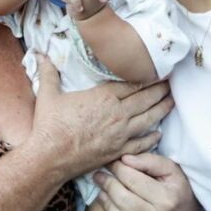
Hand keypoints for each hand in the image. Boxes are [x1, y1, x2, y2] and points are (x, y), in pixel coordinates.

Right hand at [26, 54, 172, 177]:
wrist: (49, 157)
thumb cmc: (49, 126)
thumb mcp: (48, 95)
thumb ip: (48, 72)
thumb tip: (39, 54)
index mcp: (103, 97)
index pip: (132, 83)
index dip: (146, 77)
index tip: (156, 72)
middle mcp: (117, 114)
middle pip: (145, 98)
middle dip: (160, 90)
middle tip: (171, 83)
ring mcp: (120, 134)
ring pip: (149, 119)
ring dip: (162, 109)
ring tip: (171, 101)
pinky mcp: (119, 151)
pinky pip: (142, 143)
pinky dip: (152, 138)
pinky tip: (158, 133)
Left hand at [95, 153, 200, 210]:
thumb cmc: (178, 191)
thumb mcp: (171, 171)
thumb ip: (150, 161)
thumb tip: (125, 159)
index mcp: (167, 198)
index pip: (132, 180)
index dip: (117, 168)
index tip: (110, 162)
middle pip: (123, 200)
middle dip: (107, 184)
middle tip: (99, 176)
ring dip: (106, 205)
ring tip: (102, 193)